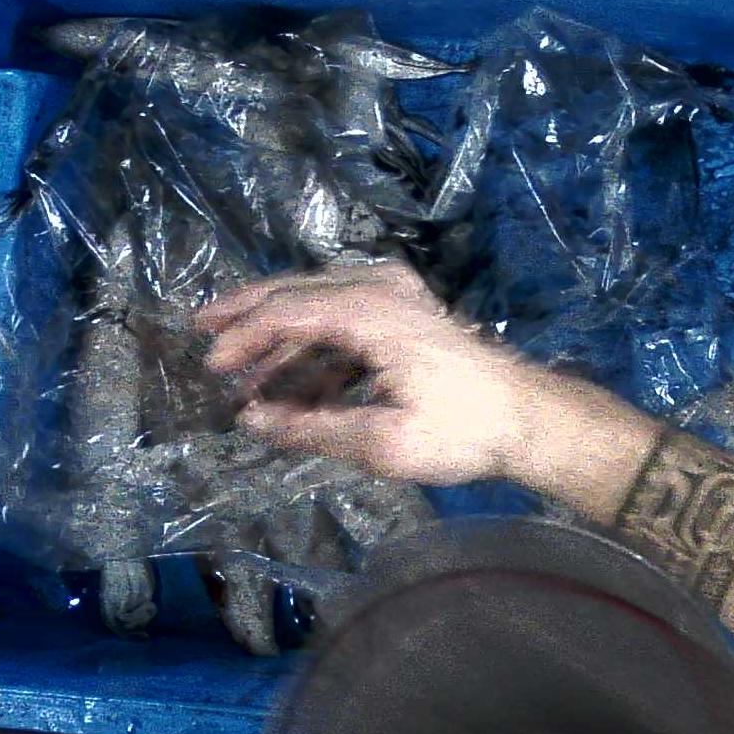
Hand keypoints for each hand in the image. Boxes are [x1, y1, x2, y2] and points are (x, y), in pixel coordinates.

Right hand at [198, 261, 545, 484]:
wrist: (530, 419)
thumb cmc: (463, 431)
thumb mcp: (383, 442)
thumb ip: (311, 429)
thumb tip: (253, 420)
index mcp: (370, 312)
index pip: (287, 312)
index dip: (243, 337)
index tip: (213, 367)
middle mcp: (380, 290)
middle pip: (297, 292)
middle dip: (249, 316)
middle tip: (204, 335)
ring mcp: (398, 298)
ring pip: (320, 305)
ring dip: (283, 340)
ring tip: (248, 379)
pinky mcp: (409, 317)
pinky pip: (346, 319)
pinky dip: (317, 347)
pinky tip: (299, 386)